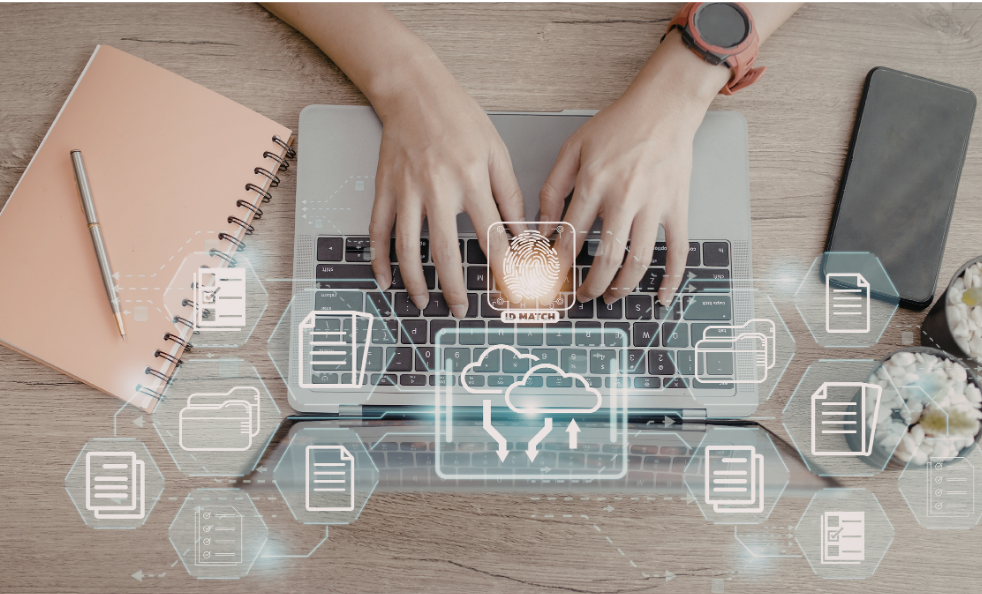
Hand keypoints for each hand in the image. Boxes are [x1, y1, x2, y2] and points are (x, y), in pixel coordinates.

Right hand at [368, 69, 524, 316]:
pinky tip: (385, 279)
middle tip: (459, 309)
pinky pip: (378, 230)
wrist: (414, 92)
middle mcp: (437, 189)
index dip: (502, 266)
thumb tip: (521, 233)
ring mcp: (407, 191)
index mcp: (471, 180)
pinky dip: (379, 258)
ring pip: (407, 247)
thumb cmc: (458, 118)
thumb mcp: (497, 152)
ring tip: (423, 302)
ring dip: (415, 281)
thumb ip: (510, 194)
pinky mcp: (386, 189)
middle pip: (445, 251)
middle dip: (454, 287)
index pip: (491, 236)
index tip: (508, 287)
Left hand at [539, 29, 728, 306]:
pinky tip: (662, 296)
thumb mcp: (573, 148)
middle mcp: (624, 199)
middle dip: (592, 285)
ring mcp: (654, 206)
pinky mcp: (677, 208)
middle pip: (607, 258)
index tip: (553, 277)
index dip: (560, 263)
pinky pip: (678, 250)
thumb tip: (542, 227)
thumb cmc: (618, 125)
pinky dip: (672, 278)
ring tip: (611, 296)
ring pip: (639, 261)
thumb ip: (553, 188)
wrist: (663, 107)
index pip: (571, 237)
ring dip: (623, 286)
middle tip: (583, 295)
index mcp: (594, 184)